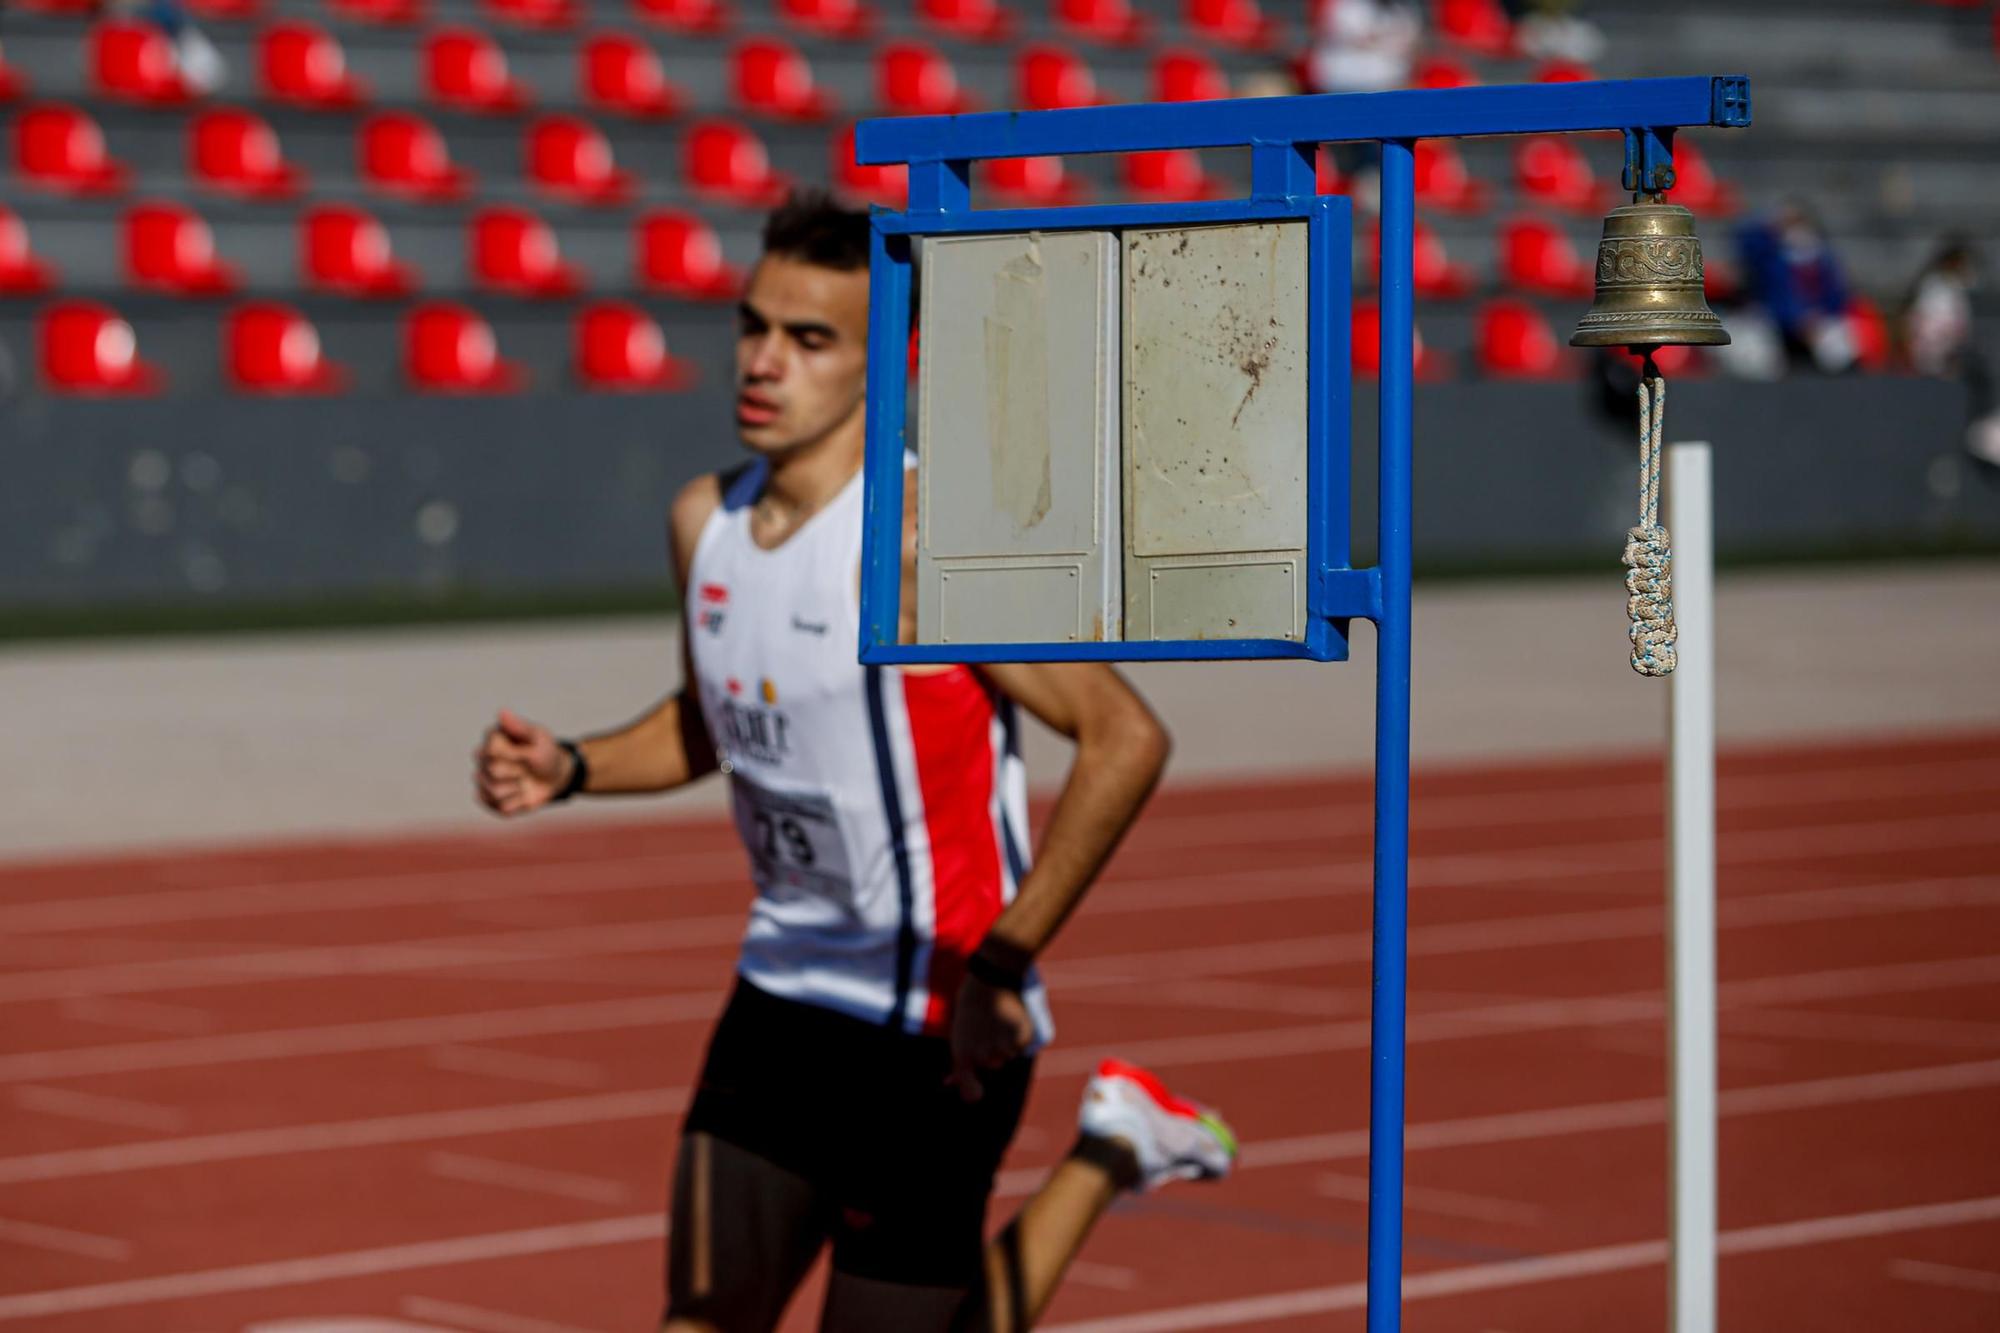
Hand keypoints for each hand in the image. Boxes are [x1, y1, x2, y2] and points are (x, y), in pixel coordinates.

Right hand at [473, 709, 569, 816]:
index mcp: (491, 738)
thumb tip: (502, 712)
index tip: (528, 753)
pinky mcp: (488, 800)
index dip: (515, 756)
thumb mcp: (539, 738)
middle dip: (518, 772)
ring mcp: (483, 780)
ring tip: (525, 782)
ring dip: (519, 789)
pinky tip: (522, 795)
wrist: (554, 776)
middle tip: (528, 769)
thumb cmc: (545, 752)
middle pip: (493, 771)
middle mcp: (482, 759)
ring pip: (495, 792)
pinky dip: (518, 804)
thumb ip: (520, 728)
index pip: (492, 750)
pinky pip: (500, 808)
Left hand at [947, 974, 1034, 1103]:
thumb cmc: (970, 1005)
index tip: (976, 1093)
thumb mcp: (959, 1033)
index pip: (970, 1091)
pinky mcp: (1020, 1038)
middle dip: (990, 1049)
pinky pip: (1021, 1045)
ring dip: (1005, 1040)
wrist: (990, 977)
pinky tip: (1010, 1016)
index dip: (973, 1092)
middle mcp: (983, 1056)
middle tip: (983, 1026)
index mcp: (962, 1055)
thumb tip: (948, 1082)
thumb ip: (959, 1060)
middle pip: (993, 1064)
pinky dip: (1018, 1034)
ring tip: (997, 1018)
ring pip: (1008, 1054)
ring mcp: (1003, 1048)